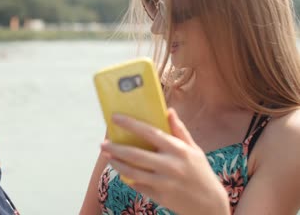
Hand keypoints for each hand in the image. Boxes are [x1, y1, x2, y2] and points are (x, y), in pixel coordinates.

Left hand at [101, 108, 229, 214]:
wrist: (210, 205)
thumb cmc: (201, 173)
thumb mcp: (194, 149)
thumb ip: (179, 130)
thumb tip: (169, 110)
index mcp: (178, 149)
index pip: (150, 132)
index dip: (130, 124)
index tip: (115, 118)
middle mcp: (170, 165)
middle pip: (135, 154)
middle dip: (115, 148)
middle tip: (103, 144)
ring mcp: (164, 182)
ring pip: (132, 172)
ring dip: (117, 164)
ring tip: (108, 157)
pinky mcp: (159, 196)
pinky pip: (138, 185)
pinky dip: (128, 178)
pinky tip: (121, 171)